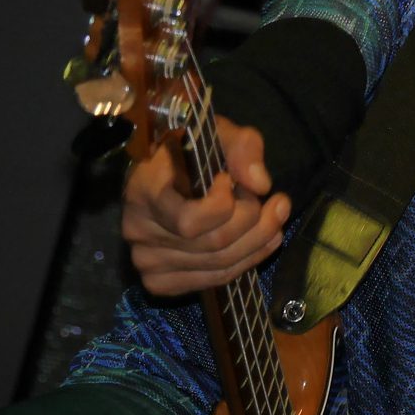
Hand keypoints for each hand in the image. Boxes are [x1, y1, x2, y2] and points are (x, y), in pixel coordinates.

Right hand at [120, 118, 289, 294]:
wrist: (166, 174)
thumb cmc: (191, 152)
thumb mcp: (218, 134)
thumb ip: (242, 147)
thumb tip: (261, 183)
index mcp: (143, 192)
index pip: (190, 221)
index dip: (225, 205)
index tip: (232, 181)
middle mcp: (138, 231)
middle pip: (214, 245)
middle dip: (256, 222)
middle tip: (274, 200)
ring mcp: (146, 260)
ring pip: (220, 266)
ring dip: (260, 241)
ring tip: (277, 215)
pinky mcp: (160, 280)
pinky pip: (213, 281)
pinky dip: (246, 262)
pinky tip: (261, 241)